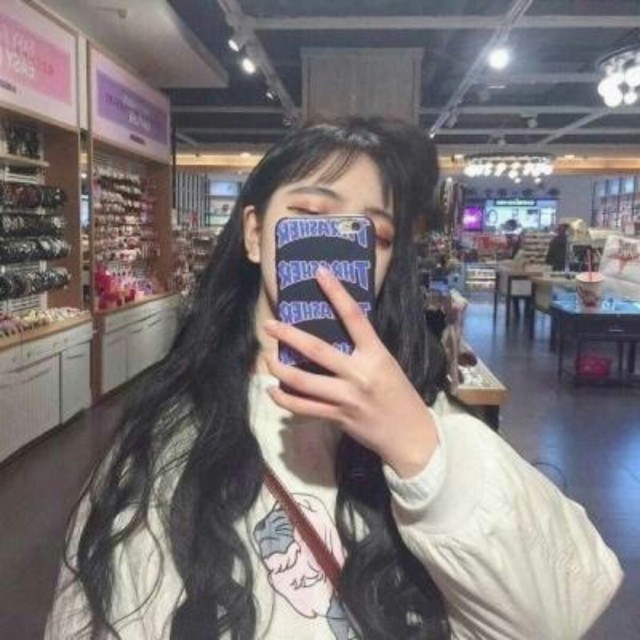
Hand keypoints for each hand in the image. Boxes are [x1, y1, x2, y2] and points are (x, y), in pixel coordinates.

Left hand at [263, 267, 438, 477]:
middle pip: (317, 350)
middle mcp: (359, 375)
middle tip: (269, 324)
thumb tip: (334, 333)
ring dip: (280, 370)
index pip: (355, 317)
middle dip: (289, 335)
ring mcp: (346, 398)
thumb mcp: (386, 365)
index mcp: (376, 355)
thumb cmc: (399, 394)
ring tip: (267, 358)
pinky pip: (304, 408)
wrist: (410, 436)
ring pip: (303, 382)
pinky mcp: (337, 417)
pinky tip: (274, 391)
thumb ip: (362, 350)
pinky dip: (285, 399)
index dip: (337, 293)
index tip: (320, 273)